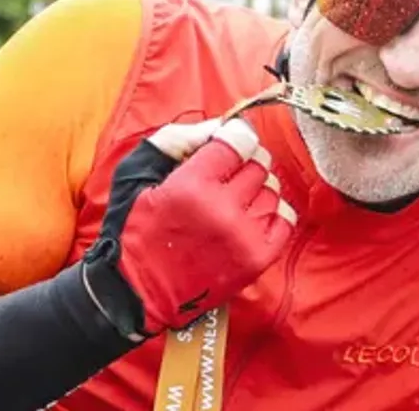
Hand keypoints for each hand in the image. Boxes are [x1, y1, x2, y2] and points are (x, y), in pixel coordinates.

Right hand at [81, 119, 295, 337]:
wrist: (136, 293)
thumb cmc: (133, 231)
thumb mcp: (136, 174)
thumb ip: (176, 140)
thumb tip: (219, 127)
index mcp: (191, 186)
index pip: (238, 140)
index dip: (233, 137)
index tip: (225, 144)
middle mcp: (223, 210)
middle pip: (258, 163)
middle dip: (243, 161)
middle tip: (225, 174)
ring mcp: (244, 237)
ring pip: (272, 190)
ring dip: (256, 188)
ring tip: (233, 199)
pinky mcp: (257, 260)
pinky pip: (285, 219)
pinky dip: (272, 212)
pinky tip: (251, 216)